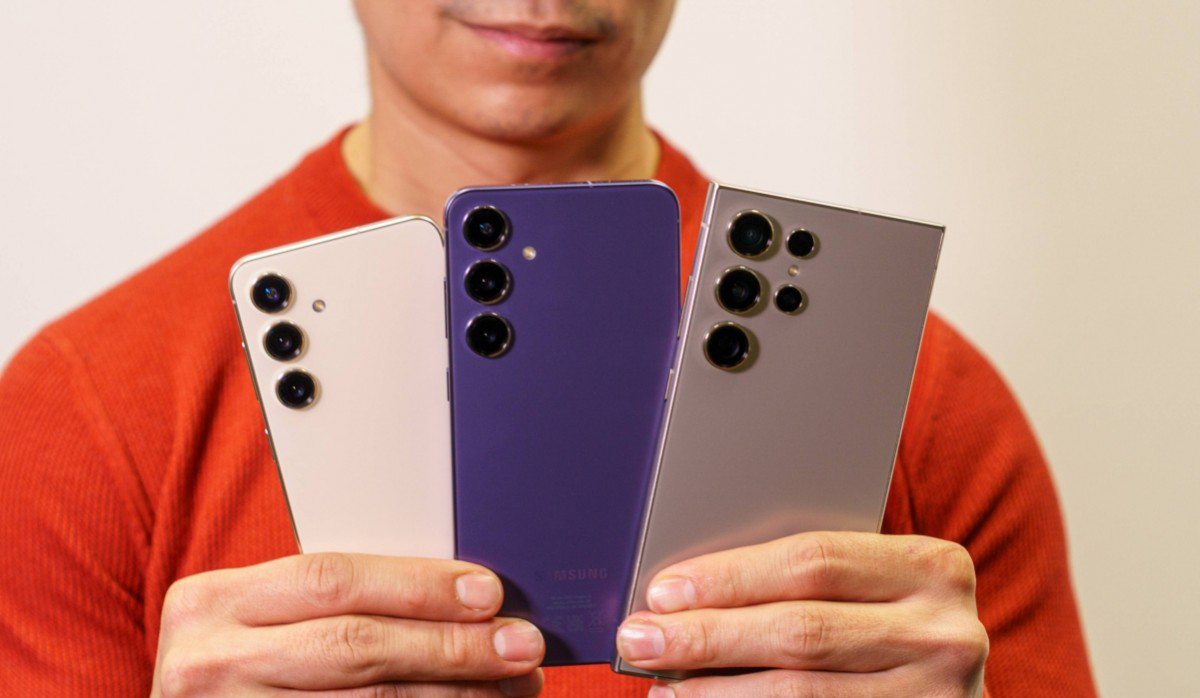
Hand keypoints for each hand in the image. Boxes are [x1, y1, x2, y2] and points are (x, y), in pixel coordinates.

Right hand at [152, 553, 543, 696]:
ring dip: (453, 697)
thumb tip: (463, 594)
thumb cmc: (241, 667)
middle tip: (521, 646)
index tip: (488, 593)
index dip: (418, 586)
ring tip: (511, 688)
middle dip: (451, 646)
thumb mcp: (264, 621)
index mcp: (212, 603)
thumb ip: (339, 601)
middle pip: (356, 646)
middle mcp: (210, 664)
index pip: (333, 580)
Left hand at [616, 532, 987, 696]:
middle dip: (709, 635)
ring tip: (662, 684)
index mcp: (933, 567)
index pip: (813, 562)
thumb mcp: (876, 586)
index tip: (664, 591)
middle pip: (801, 630)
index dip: (730, 576)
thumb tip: (691, 586)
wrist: (952, 692)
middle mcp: (944, 632)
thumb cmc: (896, 626)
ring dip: (717, 691)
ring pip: (800, 692)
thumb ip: (811, 576)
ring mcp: (938, 696)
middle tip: (641, 638)